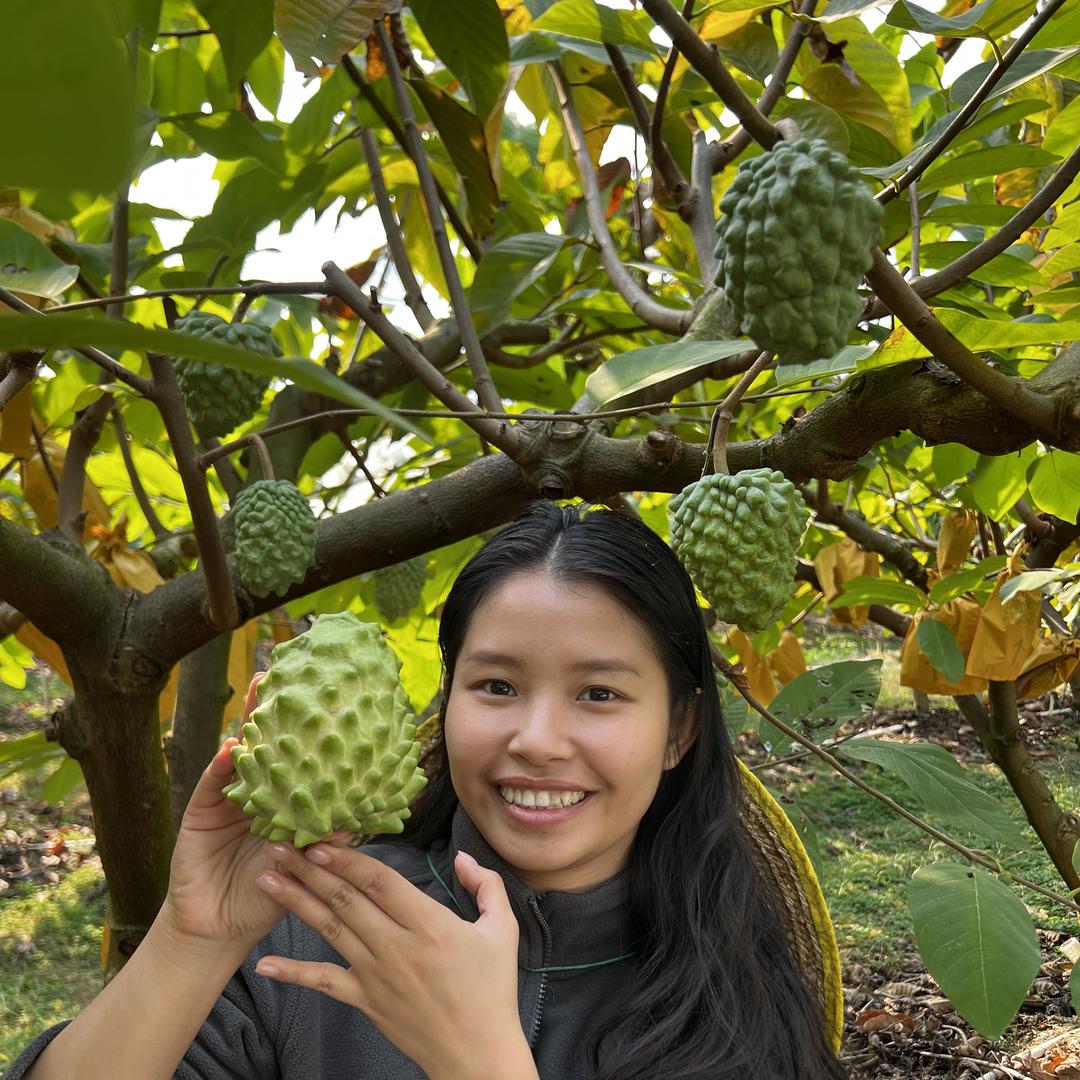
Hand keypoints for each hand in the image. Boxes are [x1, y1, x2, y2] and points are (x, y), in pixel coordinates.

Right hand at [160, 672, 349, 956]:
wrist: (221, 929)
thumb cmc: (268, 894)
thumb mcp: (308, 862)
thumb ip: (330, 833)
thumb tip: (368, 804)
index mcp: (285, 798)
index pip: (299, 754)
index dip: (310, 725)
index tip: (326, 692)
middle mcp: (257, 790)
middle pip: (268, 743)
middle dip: (277, 708)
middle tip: (286, 671)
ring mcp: (227, 798)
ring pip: (240, 753)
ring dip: (249, 723)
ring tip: (260, 691)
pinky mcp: (201, 812)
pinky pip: (212, 783)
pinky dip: (222, 764)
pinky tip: (232, 746)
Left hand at [250, 843, 529, 1077]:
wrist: (476, 1054)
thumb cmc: (492, 990)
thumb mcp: (503, 930)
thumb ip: (486, 886)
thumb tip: (462, 858)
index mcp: (430, 924)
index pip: (381, 882)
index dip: (349, 860)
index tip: (322, 841)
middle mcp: (396, 946)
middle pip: (346, 899)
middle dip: (311, 869)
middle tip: (281, 845)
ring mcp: (375, 975)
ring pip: (330, 929)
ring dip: (296, 901)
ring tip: (268, 878)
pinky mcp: (365, 1000)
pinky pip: (324, 982)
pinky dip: (293, 972)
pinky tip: (264, 963)